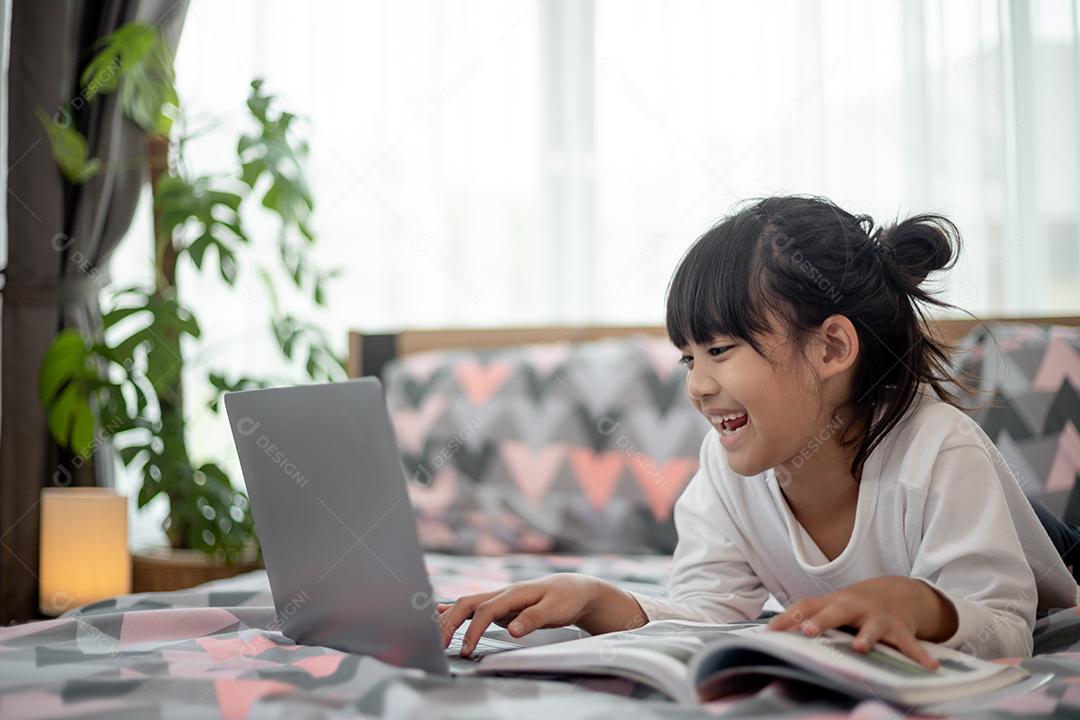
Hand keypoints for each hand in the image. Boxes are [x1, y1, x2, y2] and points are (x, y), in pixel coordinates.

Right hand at [437, 573, 646, 656]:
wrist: (575, 589)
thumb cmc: (566, 598)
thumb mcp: (556, 609)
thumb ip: (533, 618)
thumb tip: (511, 630)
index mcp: (514, 593)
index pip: (486, 611)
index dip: (473, 630)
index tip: (465, 650)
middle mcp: (503, 594)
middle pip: (467, 604)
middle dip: (449, 622)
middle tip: (438, 645)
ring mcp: (500, 600)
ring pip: (467, 604)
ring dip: (449, 617)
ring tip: (432, 633)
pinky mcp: (501, 607)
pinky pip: (474, 609)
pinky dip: (455, 611)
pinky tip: (439, 613)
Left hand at [765, 576, 958, 669]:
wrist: (899, 590)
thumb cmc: (855, 605)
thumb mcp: (831, 607)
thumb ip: (805, 618)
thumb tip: (769, 633)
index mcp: (833, 602)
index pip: (805, 607)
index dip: (786, 619)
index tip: (768, 633)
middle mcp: (854, 606)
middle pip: (835, 612)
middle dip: (821, 622)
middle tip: (807, 632)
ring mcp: (878, 616)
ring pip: (872, 627)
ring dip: (867, 637)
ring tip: (861, 648)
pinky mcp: (901, 628)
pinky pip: (910, 643)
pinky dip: (920, 655)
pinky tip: (930, 667)